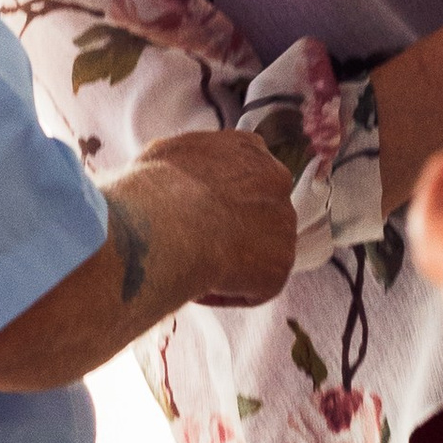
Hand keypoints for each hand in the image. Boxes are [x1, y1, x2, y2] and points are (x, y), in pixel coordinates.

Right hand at [125, 127, 299, 309]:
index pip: (245, 176)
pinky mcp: (280, 266)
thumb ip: (182, 162)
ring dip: (231, 262)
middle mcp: (276, 183)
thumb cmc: (159, 188)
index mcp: (250, 151)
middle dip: (230, 230)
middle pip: (258, 213)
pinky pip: (254, 286)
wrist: (170, 224)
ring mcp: (283, 226)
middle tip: (196, 245)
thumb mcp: (162, 154)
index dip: (220, 200)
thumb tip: (170, 173)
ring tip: (195, 267)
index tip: (198, 214)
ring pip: (258, 251)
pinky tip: (201, 285)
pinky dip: (229, 292)